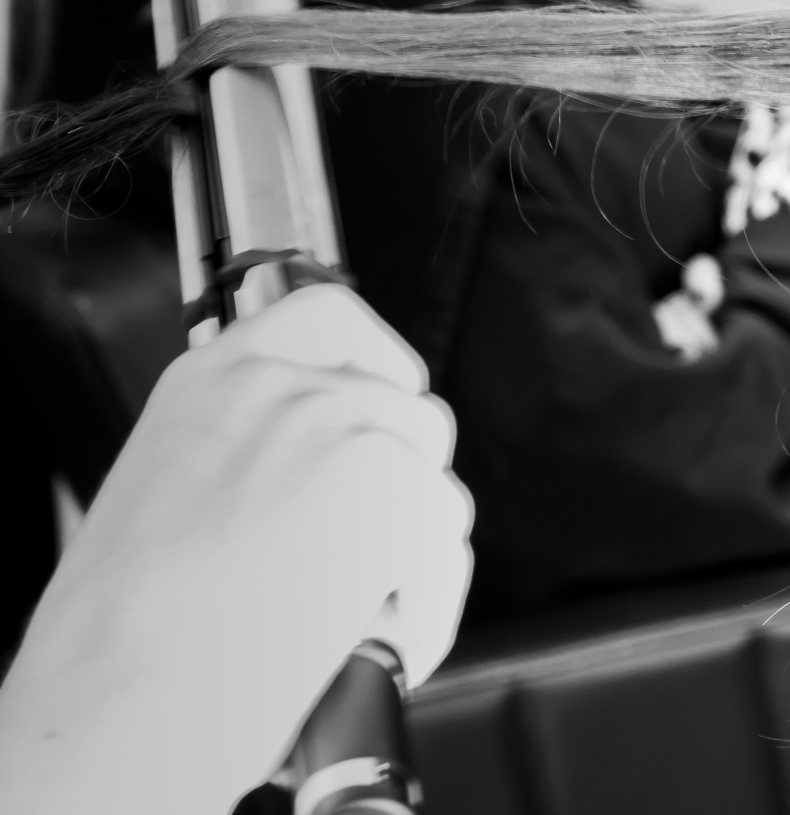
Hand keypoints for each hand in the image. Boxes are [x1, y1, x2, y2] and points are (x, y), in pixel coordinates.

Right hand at [0, 285, 472, 814]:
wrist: (123, 691)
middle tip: (365, 553)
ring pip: (435, 480)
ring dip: (416, 545)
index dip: (377, 360)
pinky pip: (446, 546)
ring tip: (366, 607)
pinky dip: (429, 601)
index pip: (327, 318)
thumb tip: (312, 483)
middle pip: (407, 411)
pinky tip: (383, 635)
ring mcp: (345, 428)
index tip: (391, 393)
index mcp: (217, 379)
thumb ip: (247, 456)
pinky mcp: (395, 487)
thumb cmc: (123, 628)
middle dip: (401, 485)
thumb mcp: (170, 493)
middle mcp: (286, 387)